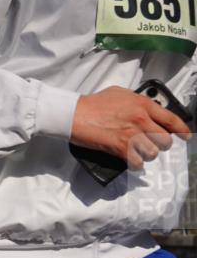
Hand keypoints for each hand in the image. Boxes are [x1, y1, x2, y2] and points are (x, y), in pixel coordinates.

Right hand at [71, 86, 190, 169]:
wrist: (73, 114)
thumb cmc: (92, 104)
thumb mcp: (119, 93)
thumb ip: (136, 101)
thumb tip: (145, 109)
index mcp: (143, 104)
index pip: (171, 119)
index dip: (181, 130)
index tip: (184, 136)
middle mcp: (141, 120)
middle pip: (165, 140)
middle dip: (158, 144)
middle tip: (150, 144)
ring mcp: (132, 135)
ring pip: (153, 153)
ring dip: (146, 154)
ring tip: (136, 152)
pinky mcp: (121, 148)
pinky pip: (138, 163)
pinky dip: (134, 164)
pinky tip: (129, 160)